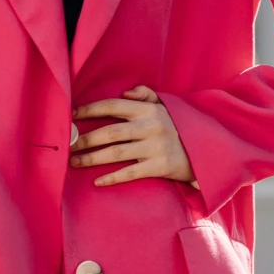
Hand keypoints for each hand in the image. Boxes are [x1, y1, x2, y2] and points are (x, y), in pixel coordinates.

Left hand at [70, 85, 195, 186]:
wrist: (206, 151)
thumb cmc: (178, 127)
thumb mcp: (166, 106)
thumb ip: (146, 95)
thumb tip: (125, 92)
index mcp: (149, 110)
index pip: (113, 106)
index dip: (90, 110)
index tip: (72, 116)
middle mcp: (151, 126)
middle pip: (110, 132)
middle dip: (85, 139)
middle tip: (67, 145)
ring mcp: (155, 147)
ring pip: (116, 153)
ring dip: (92, 158)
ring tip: (74, 162)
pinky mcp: (160, 166)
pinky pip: (130, 173)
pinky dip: (112, 177)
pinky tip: (97, 181)